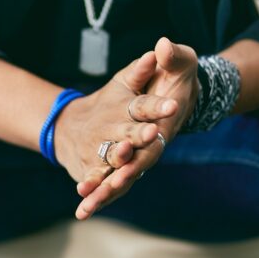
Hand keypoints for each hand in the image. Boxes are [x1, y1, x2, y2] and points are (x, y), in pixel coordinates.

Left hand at [74, 38, 197, 219]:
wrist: (174, 93)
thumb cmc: (175, 75)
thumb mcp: (177, 62)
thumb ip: (173, 56)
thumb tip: (164, 46)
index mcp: (164, 121)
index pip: (156, 133)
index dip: (145, 141)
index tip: (134, 152)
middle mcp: (152, 144)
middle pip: (138, 162)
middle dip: (125, 173)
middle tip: (113, 184)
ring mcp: (138, 155)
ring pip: (121, 178)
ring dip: (105, 192)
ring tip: (87, 206)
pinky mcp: (125, 162)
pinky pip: (110, 182)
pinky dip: (97, 196)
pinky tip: (81, 211)